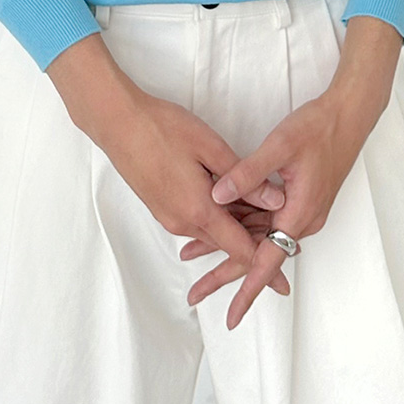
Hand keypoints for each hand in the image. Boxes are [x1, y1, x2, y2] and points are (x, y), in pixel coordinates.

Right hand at [47, 32, 291, 295]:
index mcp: (198, 211)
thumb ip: (245, 179)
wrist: (117, 123)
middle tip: (286, 230)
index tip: (285, 280)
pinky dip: (219, 216)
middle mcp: (182, 222)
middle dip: (256, 239)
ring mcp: (169, 216)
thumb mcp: (211, 148)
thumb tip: (276, 201)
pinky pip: (198, 221)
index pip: (240, 249)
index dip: (266, 263)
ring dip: (237, 225)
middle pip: (228, 243)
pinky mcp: (162, 207)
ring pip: (213, 231)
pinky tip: (232, 200)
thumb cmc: (162, 129)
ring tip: (264, 211)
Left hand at [189, 13, 402, 327]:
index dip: (246, 290)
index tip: (232, 316)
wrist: (350, 115)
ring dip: (229, 247)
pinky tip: (220, 225)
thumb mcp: (280, 146)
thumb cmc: (319, 127)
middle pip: (259, 257)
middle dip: (225, 276)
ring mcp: (302, 211)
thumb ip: (248, 172)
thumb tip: (216, 196)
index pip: (268, 262)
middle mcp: (302, 219)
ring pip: (260, 238)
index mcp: (298, 213)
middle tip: (194, 294)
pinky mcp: (300, 200)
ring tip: (191, 255)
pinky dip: (243, 226)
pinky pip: (268, 221)